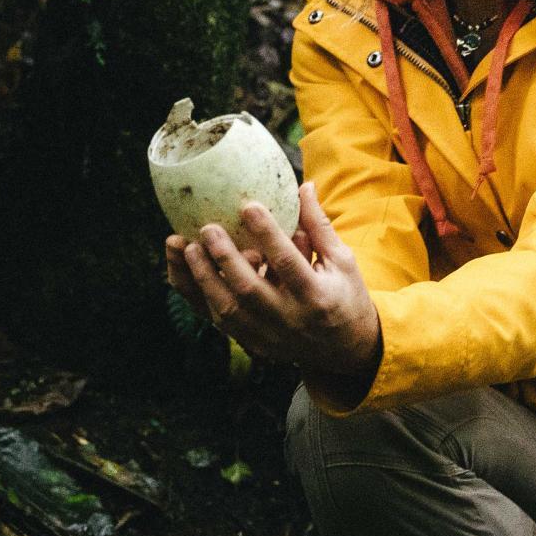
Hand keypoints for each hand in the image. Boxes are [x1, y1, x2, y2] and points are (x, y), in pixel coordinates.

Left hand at [164, 183, 380, 384]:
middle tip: (207, 228)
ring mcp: (270, 337)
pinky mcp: (255, 345)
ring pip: (228, 311)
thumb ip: (319, 225)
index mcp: (317, 296)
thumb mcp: (342, 260)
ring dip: (204, 279)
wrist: (347, 350)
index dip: (267, 234)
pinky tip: (189, 272)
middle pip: (250, 290)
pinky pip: (221, 323)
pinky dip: (202, 298)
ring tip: (188, 248)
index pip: (288, 263)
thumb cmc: (345, 295)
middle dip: (225, 258)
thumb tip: (304, 185)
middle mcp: (291, 320)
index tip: (249, 205)